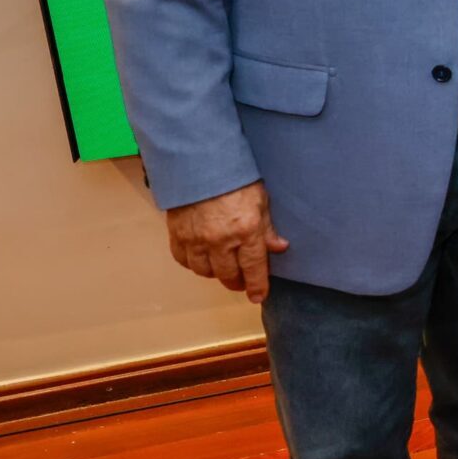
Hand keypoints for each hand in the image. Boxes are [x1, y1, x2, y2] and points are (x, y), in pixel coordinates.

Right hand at [166, 182, 289, 303]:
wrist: (199, 162)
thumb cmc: (235, 178)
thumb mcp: (261, 200)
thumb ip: (267, 228)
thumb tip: (279, 248)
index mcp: (246, 230)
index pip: (253, 268)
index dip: (257, 286)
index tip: (258, 296)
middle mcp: (220, 240)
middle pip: (228, 275)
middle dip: (236, 282)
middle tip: (241, 281)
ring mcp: (196, 239)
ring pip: (205, 271)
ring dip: (215, 273)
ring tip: (222, 267)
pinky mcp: (177, 235)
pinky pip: (184, 260)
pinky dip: (193, 263)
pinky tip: (202, 258)